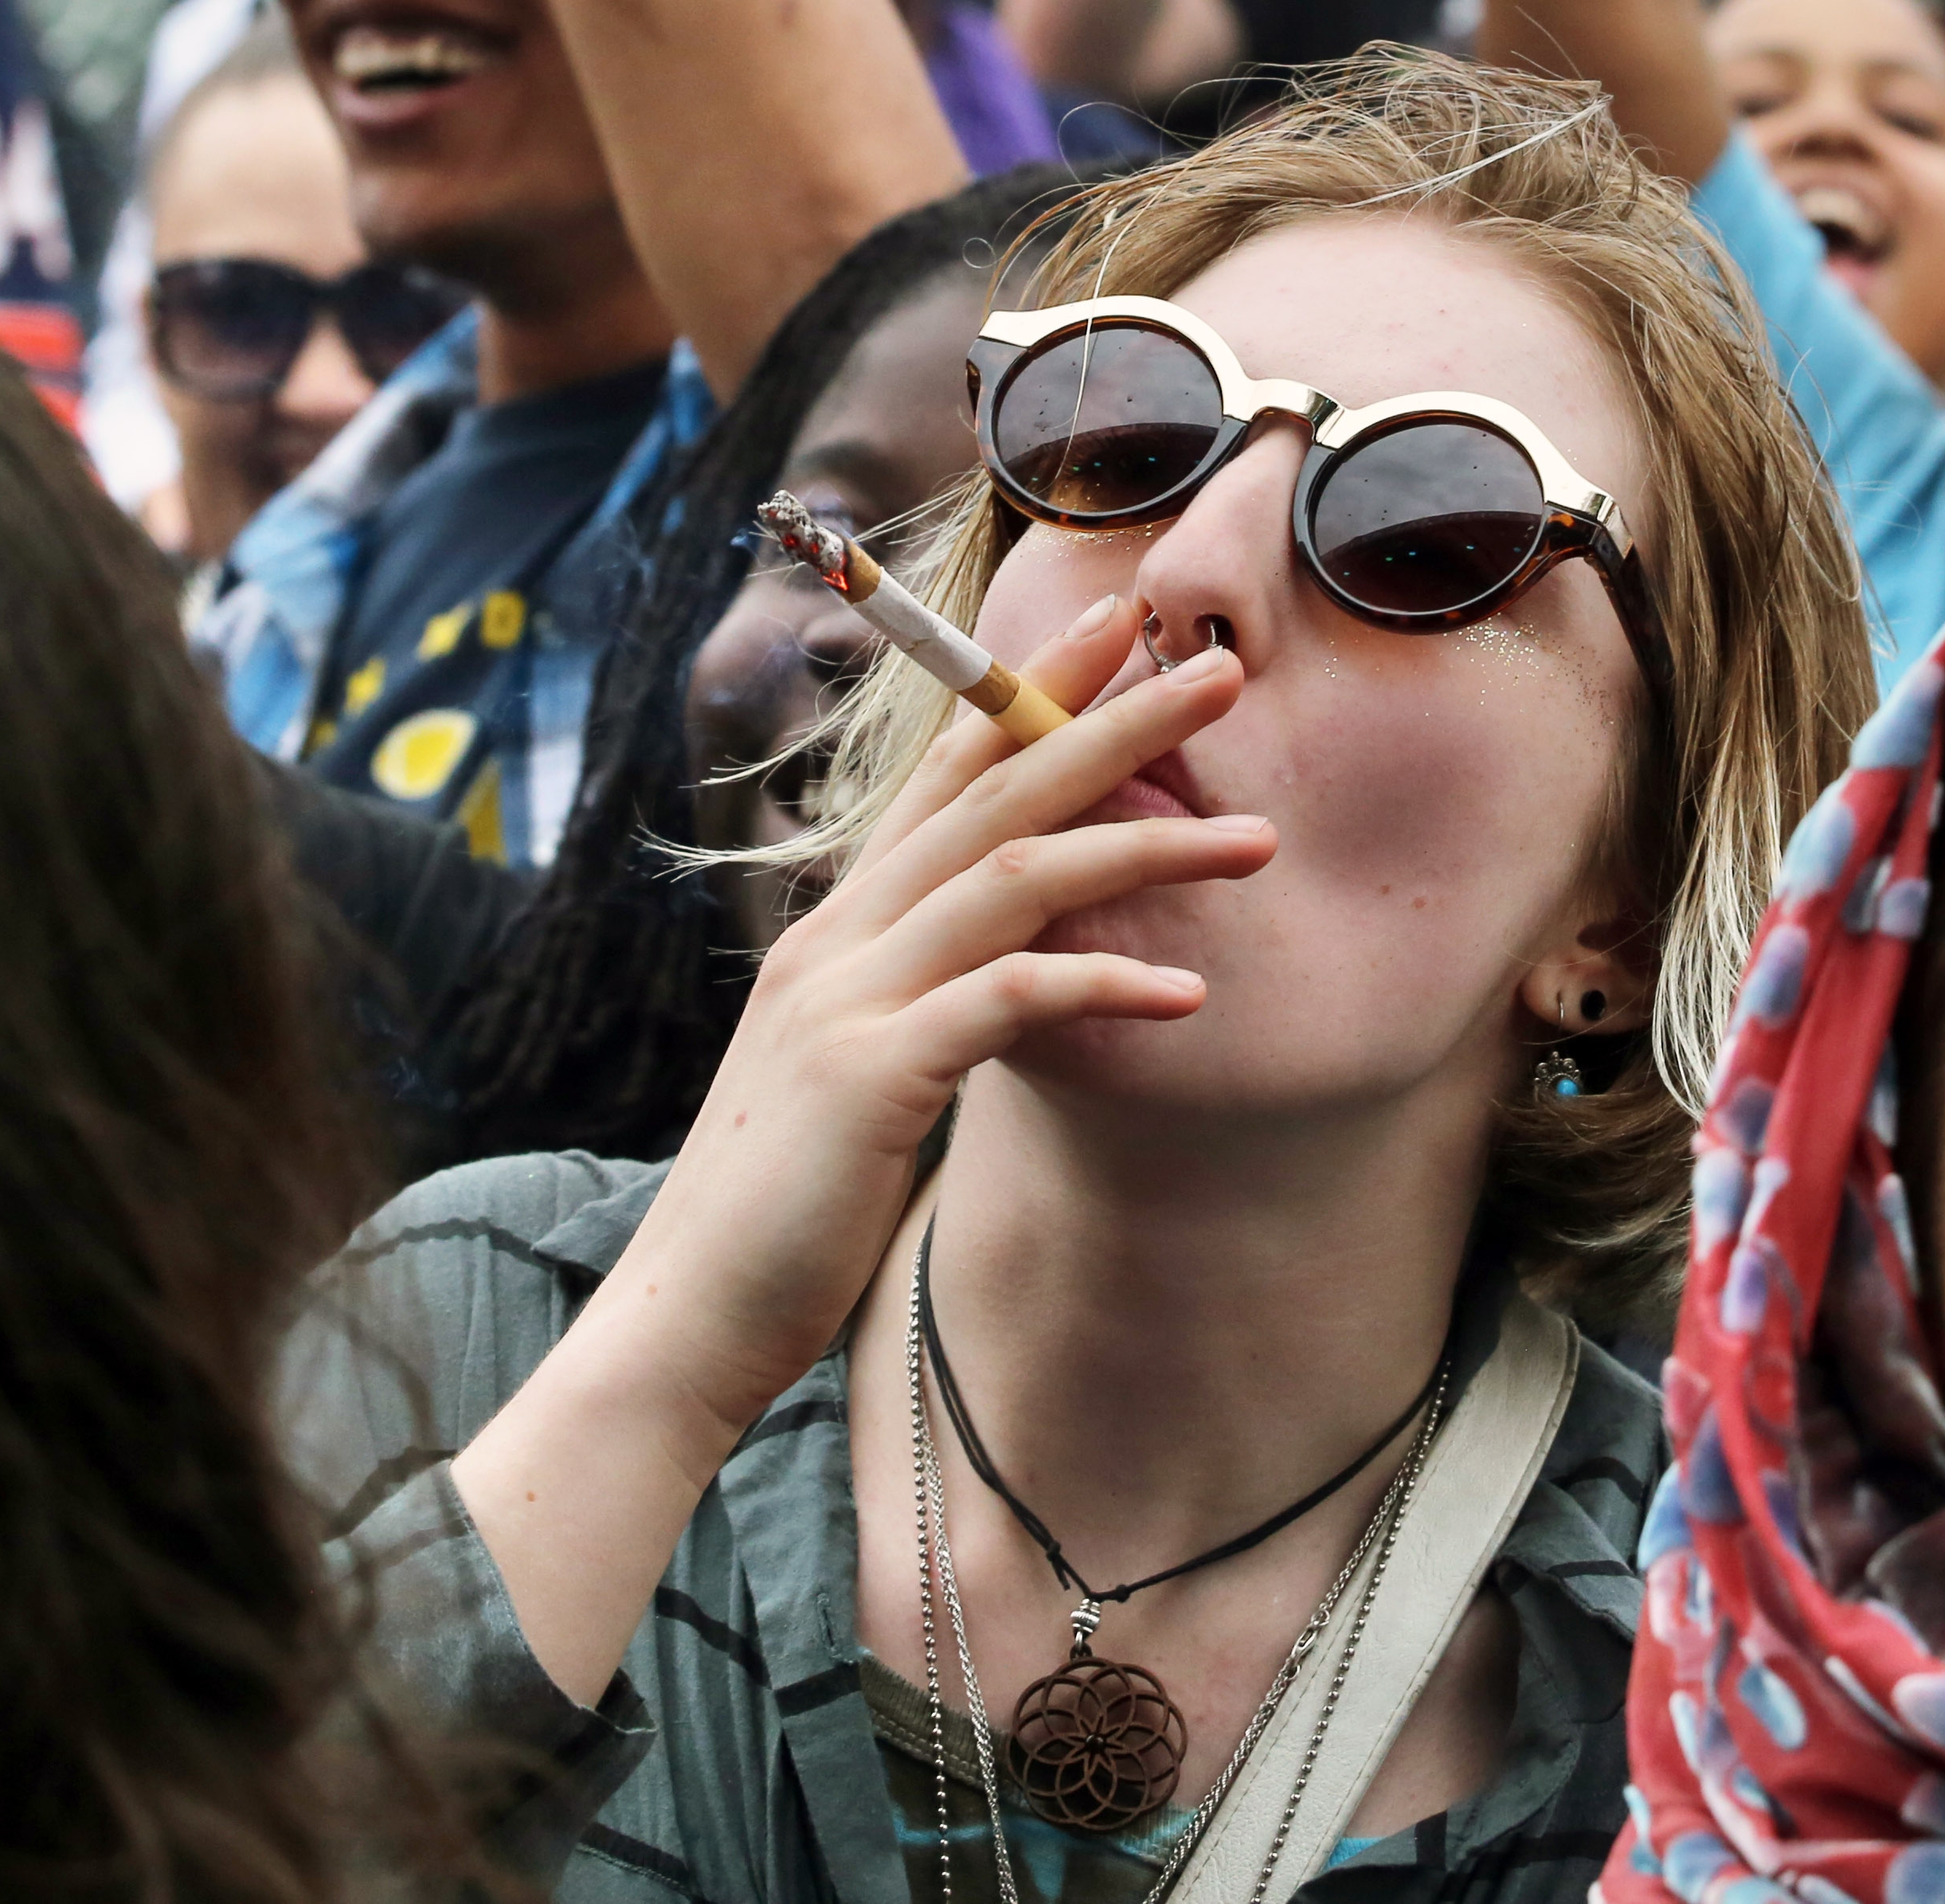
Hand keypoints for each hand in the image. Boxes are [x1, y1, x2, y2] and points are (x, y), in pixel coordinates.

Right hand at [578, 597, 1271, 1445]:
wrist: (687, 1315)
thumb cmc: (783, 1209)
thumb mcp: (854, 1076)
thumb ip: (920, 1008)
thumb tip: (1006, 979)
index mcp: (837, 930)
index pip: (943, 775)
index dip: (1027, 694)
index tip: (1115, 630)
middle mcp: (839, 939)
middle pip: (991, 794)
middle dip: (1108, 720)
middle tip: (1217, 665)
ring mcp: (849, 1001)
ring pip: (1013, 878)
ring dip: (1143, 845)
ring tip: (1257, 839)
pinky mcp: (870, 1080)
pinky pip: (1007, 1004)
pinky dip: (1101, 989)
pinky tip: (1186, 999)